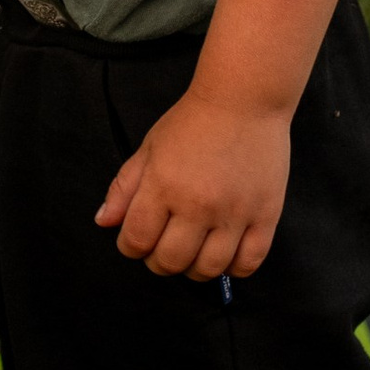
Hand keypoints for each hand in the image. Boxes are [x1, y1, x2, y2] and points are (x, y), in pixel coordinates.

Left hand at [96, 92, 289, 281]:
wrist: (243, 99)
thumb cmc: (192, 122)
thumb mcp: (149, 148)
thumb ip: (124, 188)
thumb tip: (104, 222)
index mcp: (163, 185)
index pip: (136, 240)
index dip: (130, 248)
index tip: (137, 240)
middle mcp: (198, 204)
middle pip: (170, 261)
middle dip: (159, 262)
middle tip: (163, 248)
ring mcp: (234, 212)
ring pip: (208, 269)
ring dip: (193, 270)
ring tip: (193, 253)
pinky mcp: (265, 215)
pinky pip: (248, 263)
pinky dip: (233, 269)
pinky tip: (224, 254)